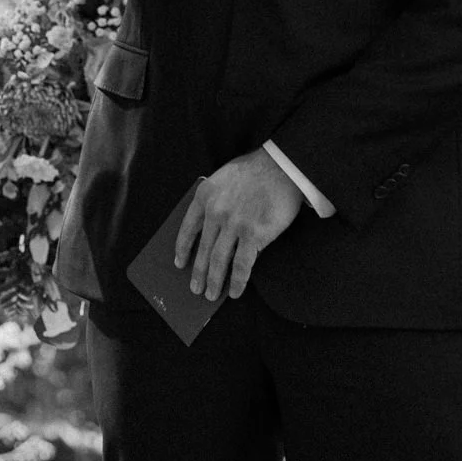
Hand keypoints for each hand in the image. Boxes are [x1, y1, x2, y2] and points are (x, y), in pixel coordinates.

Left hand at [174, 150, 304, 300]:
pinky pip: (242, 265)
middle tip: (194, 289)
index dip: (182, 249)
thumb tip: (208, 230)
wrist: (282, 166)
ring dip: (213, 281)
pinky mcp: (254, 235)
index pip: (187, 228)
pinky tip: (234, 292)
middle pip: (202, 249)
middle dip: (197, 273)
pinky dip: (237, 281)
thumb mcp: (222, 178)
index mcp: (204, 195)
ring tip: (210, 295)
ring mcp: (234, 224)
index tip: (179, 264)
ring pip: (219, 261)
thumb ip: (213, 201)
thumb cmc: (254, 171)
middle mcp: (215, 211)